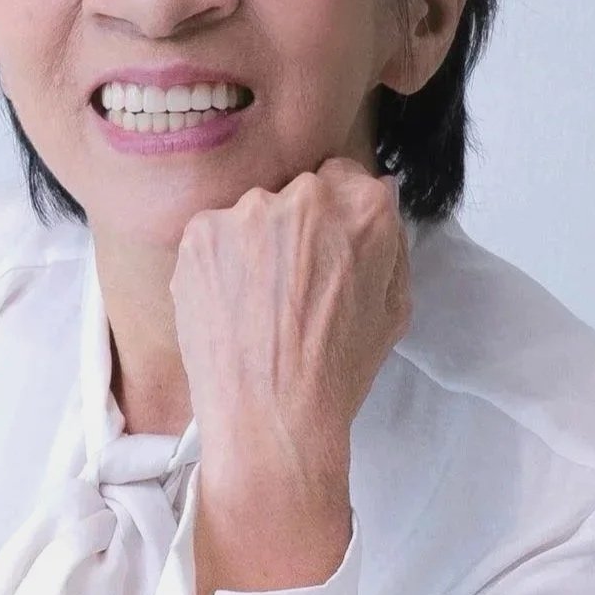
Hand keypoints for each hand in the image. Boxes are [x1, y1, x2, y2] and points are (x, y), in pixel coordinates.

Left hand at [171, 157, 411, 478]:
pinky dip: (218, 262)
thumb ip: (387, 244)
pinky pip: (214, 235)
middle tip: (293, 284)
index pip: (346, 177)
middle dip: (298, 227)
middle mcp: (306, 196)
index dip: (336, 216)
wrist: (270, 416)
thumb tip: (375, 200)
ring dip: (256, 244)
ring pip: (253, 214)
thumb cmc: (338, 371)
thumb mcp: (394, 306)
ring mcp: (248, 212)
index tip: (326, 248)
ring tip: (256, 304)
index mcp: (365, 208)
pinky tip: (229, 305)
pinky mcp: (201, 233)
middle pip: (300, 194)